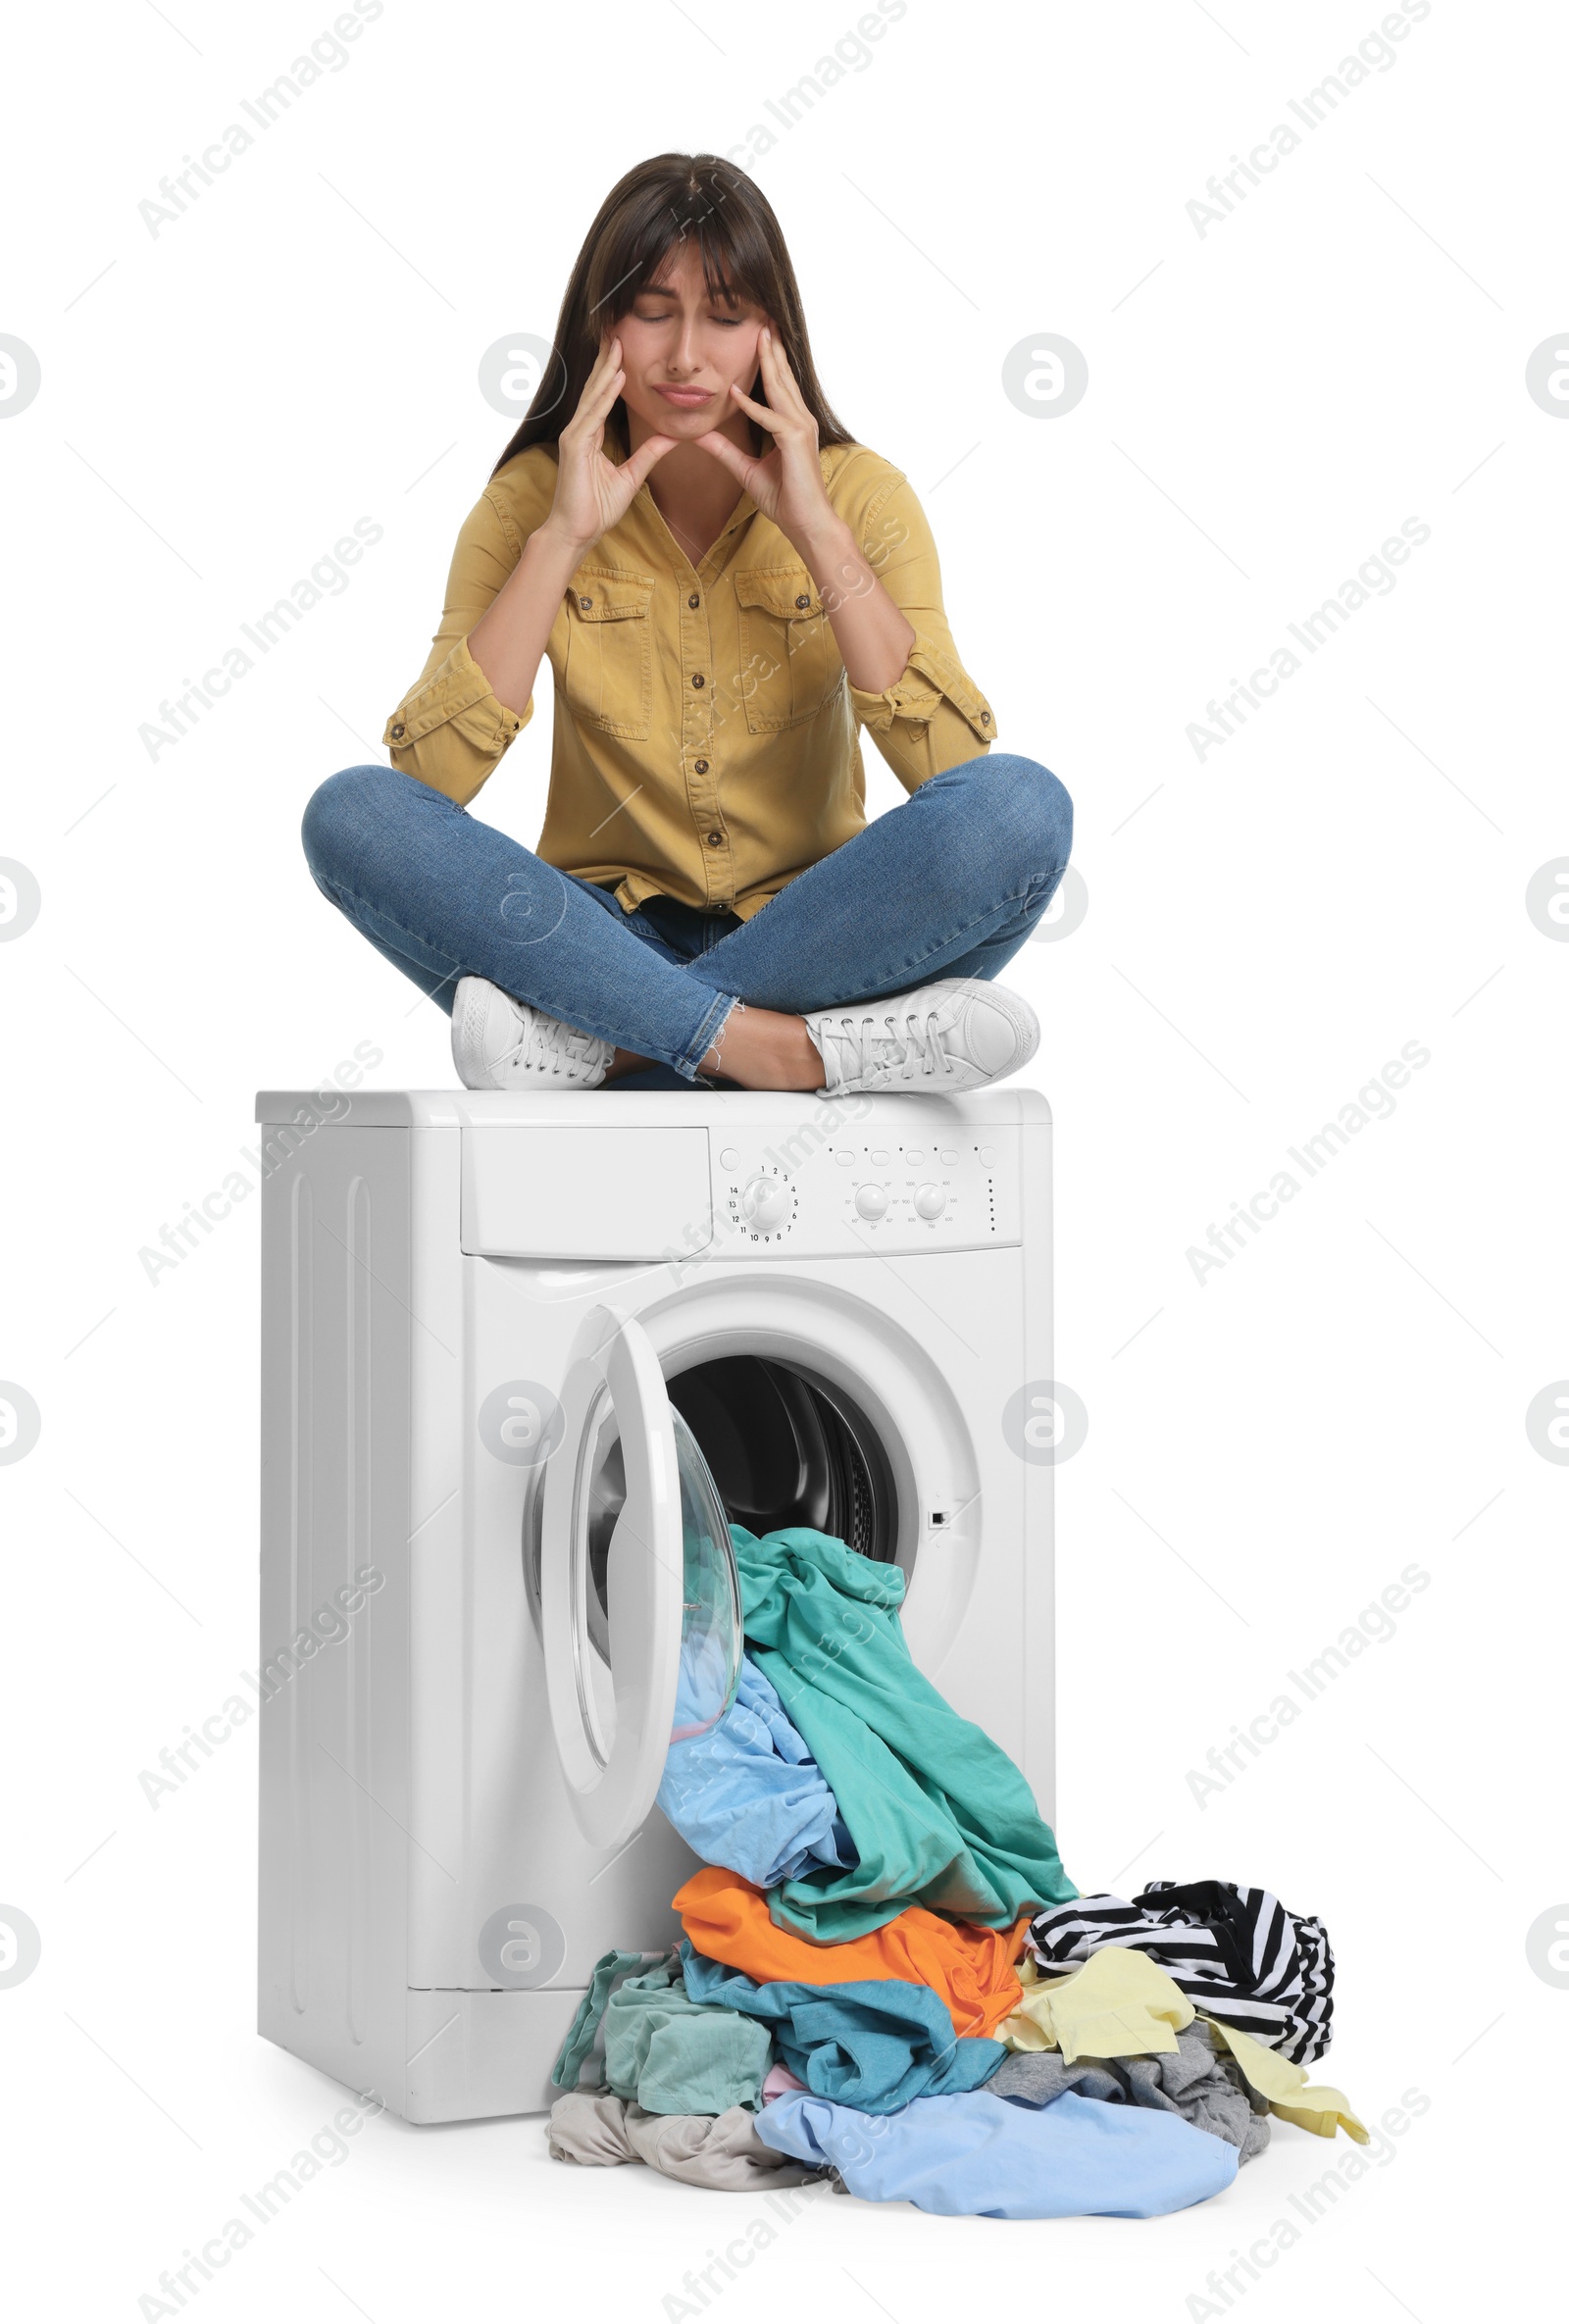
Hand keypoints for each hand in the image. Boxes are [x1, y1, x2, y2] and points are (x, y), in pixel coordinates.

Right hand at [544, 336, 674, 553]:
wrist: (576, 532)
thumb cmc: (597, 509)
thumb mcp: (631, 477)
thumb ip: (649, 454)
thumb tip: (671, 438)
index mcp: (590, 436)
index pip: (602, 398)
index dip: (612, 373)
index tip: (623, 351)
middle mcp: (580, 431)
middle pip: (595, 389)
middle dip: (607, 361)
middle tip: (617, 333)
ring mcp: (574, 436)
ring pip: (593, 396)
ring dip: (606, 370)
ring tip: (617, 345)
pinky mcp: (574, 447)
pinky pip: (593, 416)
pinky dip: (604, 396)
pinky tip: (615, 379)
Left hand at [694, 328, 841, 554]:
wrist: (805, 524)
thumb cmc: (784, 500)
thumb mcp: (746, 471)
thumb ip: (725, 451)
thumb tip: (702, 436)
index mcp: (793, 424)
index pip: (779, 386)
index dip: (770, 362)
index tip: (760, 339)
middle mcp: (800, 421)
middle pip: (782, 378)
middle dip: (772, 350)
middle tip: (762, 321)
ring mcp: (801, 429)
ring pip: (779, 389)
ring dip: (768, 362)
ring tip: (759, 336)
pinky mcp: (795, 442)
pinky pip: (769, 418)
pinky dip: (751, 407)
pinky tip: (733, 393)